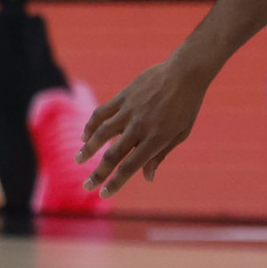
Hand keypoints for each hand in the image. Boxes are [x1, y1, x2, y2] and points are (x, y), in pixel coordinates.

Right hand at [78, 56, 213, 194]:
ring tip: (79, 160)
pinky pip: (101, 113)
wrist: (185, 73)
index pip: (130, 167)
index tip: (104, 193)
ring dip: (87, 149)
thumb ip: (160, 155)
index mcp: (156, 139)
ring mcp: (129, 111)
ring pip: (101, 134)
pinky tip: (84, 136)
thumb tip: (147, 178)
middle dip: (97, 173)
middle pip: (112, 155)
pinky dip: (90, 126)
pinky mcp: (123, 97)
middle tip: (86, 186)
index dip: (115, 182)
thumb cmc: (187, 106)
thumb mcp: (180, 133)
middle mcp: (140, 127)